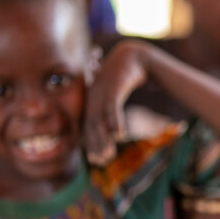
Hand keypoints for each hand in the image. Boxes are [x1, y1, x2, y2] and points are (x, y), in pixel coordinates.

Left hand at [84, 40, 148, 164]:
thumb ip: (111, 111)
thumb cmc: (123, 78)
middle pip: (92, 127)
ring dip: (103, 139)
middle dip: (96, 145)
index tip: (96, 160)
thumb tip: (115, 129)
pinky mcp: (112, 89)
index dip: (91, 144)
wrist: (131, 56)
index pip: (88, 127)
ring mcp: (101, 94)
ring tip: (109, 155)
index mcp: (92, 102)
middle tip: (101, 162)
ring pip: (100, 121)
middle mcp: (93, 99)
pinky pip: (112, 109)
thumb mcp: (114, 95)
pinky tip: (120, 135)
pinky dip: (115, 122)